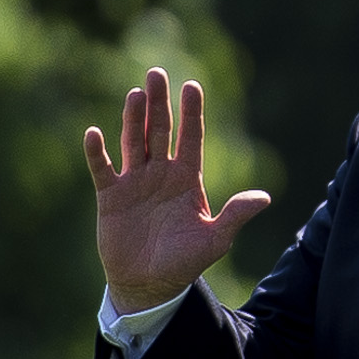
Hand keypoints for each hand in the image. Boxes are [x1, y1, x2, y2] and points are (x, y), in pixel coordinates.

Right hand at [85, 67, 271, 297]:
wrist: (150, 285)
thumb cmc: (184, 263)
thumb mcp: (215, 240)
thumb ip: (235, 216)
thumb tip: (264, 198)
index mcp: (187, 179)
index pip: (191, 138)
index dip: (191, 113)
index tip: (192, 86)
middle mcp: (161, 173)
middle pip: (160, 130)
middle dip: (159, 104)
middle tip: (156, 73)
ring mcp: (135, 182)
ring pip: (133, 141)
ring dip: (133, 119)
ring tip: (135, 94)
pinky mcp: (111, 195)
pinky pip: (103, 168)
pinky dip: (97, 152)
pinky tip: (94, 134)